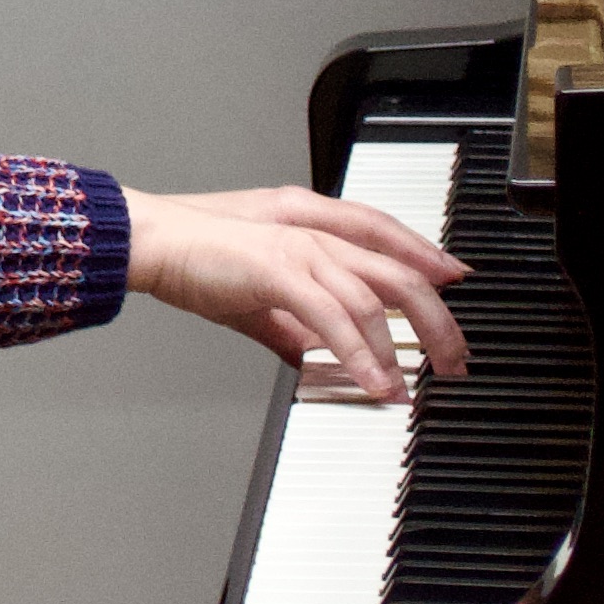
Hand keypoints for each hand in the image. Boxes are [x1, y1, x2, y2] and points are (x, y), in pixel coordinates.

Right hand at [121, 185, 470, 403]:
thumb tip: (319, 359)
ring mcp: (297, 246)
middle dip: (436, 316)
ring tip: (414, 384)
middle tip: (454, 355)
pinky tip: (375, 381)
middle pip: (396, 268)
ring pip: (372, 296)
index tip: (454, 279)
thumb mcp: (254, 292)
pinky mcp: (279, 271)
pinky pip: (335, 317)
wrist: (148, 241)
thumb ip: (292, 324)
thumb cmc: (192, 255)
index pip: (383, 230)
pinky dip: (361, 353)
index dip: (425, 253)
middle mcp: (311, 227)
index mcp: (307, 219)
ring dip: (402, 346)